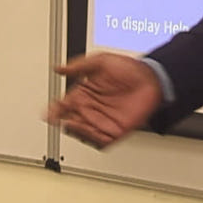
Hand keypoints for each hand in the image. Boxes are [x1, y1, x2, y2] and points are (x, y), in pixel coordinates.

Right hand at [46, 52, 162, 148]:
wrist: (154, 80)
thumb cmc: (130, 68)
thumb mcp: (101, 60)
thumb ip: (79, 66)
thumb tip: (58, 68)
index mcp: (84, 93)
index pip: (62, 105)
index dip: (53, 110)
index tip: (49, 113)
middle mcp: (91, 108)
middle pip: (69, 121)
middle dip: (64, 122)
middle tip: (63, 119)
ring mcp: (102, 121)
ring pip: (82, 133)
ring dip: (77, 131)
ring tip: (75, 124)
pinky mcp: (114, 132)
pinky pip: (100, 141)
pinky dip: (93, 140)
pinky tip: (91, 133)